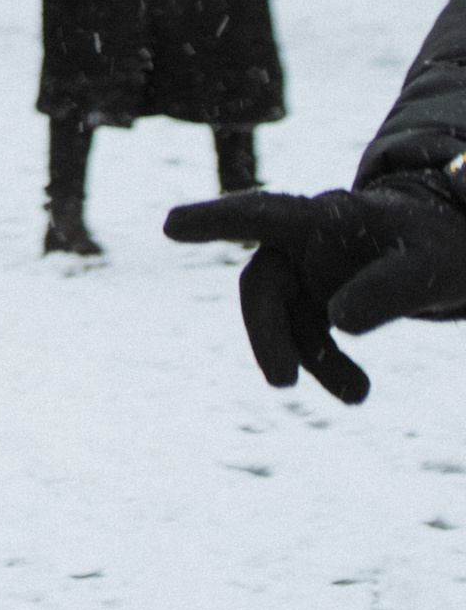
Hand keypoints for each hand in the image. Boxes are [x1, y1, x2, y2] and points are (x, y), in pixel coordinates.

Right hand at [163, 181, 465, 404]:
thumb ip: (388, 290)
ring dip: (311, 361)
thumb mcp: (430, 267)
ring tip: (361, 396)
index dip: (218, 219)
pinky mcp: (318, 299)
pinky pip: (307, 337)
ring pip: (284, 319)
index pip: (264, 213)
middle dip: (267, 333)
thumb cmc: (440, 245)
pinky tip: (359, 392)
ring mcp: (309, 270)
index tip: (171, 225)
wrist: (449, 251)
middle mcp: (305, 240)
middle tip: (283, 383)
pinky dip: (328, 367)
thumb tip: (340, 324)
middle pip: (263, 282)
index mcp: (326, 215)